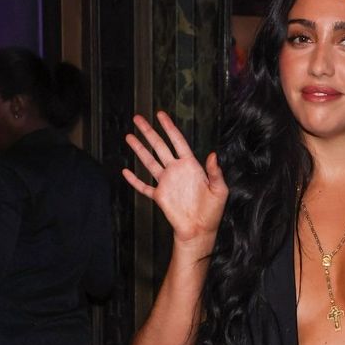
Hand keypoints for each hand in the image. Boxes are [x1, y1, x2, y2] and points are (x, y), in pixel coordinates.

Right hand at [123, 112, 227, 244]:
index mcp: (191, 166)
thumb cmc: (212, 211)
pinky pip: (144, 186)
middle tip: (138, 119)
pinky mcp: (159, 196)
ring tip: (129, 136)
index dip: (169, 127)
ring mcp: (166, 182)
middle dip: (148, 132)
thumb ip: (215, 172)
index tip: (160, 115)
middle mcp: (176, 170)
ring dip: (139, 149)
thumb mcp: (219, 190)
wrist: (200, 229)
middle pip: (159, 146)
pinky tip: (125, 171)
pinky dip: (134, 180)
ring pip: (149, 161)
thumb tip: (213, 154)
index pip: (178, 141)